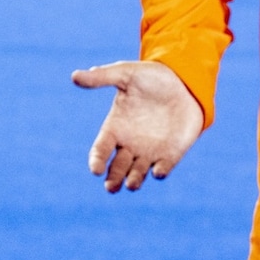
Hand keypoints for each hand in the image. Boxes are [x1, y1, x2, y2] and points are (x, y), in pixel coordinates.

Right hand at [73, 60, 205, 191]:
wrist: (185, 81)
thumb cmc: (152, 77)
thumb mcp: (126, 73)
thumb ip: (102, 77)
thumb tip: (74, 76)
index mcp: (114, 128)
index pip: (100, 150)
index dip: (96, 161)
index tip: (96, 169)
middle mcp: (129, 144)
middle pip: (116, 169)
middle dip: (113, 180)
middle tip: (112, 186)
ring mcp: (150, 151)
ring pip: (137, 174)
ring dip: (133, 181)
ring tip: (131, 183)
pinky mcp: (171, 153)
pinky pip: (163, 169)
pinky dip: (160, 173)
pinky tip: (158, 171)